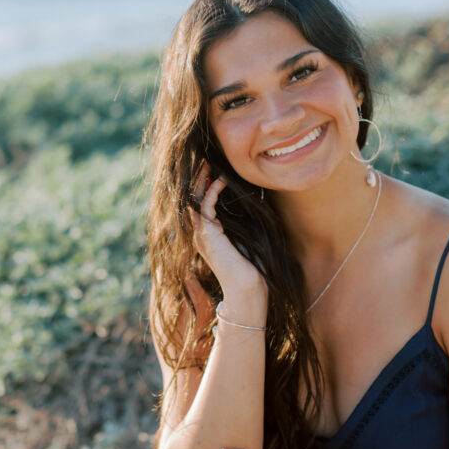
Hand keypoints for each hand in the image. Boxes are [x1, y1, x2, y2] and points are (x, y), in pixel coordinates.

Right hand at [190, 161, 265, 295]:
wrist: (246, 288)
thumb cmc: (251, 269)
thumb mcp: (246, 239)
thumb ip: (244, 223)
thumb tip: (255, 204)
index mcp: (208, 235)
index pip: (200, 204)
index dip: (204, 186)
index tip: (213, 170)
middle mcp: (201, 233)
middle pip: (193, 199)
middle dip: (198, 178)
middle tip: (206, 160)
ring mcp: (202, 234)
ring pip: (195, 199)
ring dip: (202, 180)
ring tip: (209, 163)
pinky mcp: (208, 234)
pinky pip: (205, 205)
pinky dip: (212, 190)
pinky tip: (222, 179)